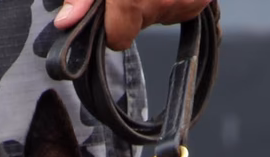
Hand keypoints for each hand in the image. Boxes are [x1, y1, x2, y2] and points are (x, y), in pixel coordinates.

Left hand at [53, 0, 212, 52]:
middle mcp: (166, 3)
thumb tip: (65, 23)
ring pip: (164, 16)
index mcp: (133, 0)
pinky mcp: (204, 1)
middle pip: (141, 25)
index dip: (111, 28)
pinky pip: (187, 9)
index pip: (118, 39)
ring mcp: (190, 2)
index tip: (109, 13)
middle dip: (135, 9)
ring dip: (156, 1)